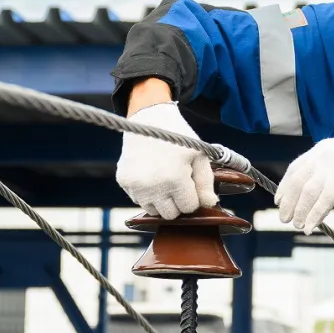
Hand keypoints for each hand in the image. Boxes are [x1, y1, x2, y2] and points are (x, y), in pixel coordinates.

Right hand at [115, 102, 217, 218]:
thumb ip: (206, 183)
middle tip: (178, 182)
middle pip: (171, 214)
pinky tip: (150, 175)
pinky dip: (146, 193)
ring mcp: (136, 185)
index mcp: (175, 179)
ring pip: (153, 211)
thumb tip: (210, 204)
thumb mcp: (200, 155)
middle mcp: (153, 186)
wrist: (149, 118)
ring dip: (161, 200)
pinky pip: (138, 200)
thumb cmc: (178, 136)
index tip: (190, 182)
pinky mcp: (124, 181)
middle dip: (178, 201)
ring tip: (164, 179)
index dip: (193, 196)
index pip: (189, 207)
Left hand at [275, 130, 333, 233]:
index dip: (285, 187)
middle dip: (289, 203)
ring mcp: (333, 168)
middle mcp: (323, 157)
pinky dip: (314, 216)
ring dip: (300, 212)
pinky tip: (310, 226)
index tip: (279, 200)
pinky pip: (323, 202)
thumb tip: (313, 186)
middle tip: (284, 218)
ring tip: (297, 224)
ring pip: (308, 195)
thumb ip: (327, 166)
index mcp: (322, 149)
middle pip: (298, 183)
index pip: (295, 169)